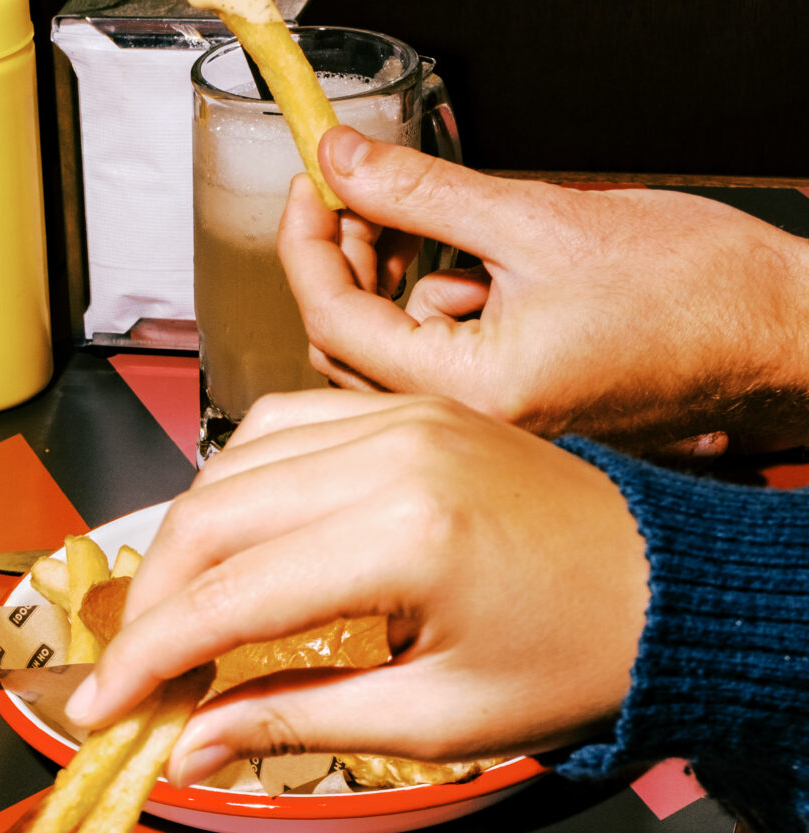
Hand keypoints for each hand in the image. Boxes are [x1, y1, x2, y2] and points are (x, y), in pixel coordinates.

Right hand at [63, 393, 648, 785]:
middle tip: (130, 679)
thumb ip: (293, 722)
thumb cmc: (585, 652)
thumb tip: (191, 747)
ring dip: (182, 544)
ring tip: (171, 622)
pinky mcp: (408, 411)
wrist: (679, 590)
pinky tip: (229, 544)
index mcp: (405, 535)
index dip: (141, 662)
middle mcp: (395, 455)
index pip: (222, 599)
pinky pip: (281, 427)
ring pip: (230, 467)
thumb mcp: (434, 719)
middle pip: (207, 520)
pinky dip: (235, 485)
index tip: (99, 709)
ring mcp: (402, 420)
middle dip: (147, 609)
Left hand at [279, 130, 808, 453]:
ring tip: (423, 221)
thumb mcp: (541, 221)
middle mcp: (467, 428)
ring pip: (388, 350)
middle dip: (344, 259)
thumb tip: (345, 163)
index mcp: (470, 394)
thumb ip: (426, 194)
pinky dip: (433, 305)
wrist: (777, 334)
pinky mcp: (504, 411)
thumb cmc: (697, 294)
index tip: (314, 183)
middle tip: (358, 191)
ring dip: (389, 280)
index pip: (335, 320)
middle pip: (347, 343)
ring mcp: (484, 426)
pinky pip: (435, 359)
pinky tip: (469, 267)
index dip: (311, 241)